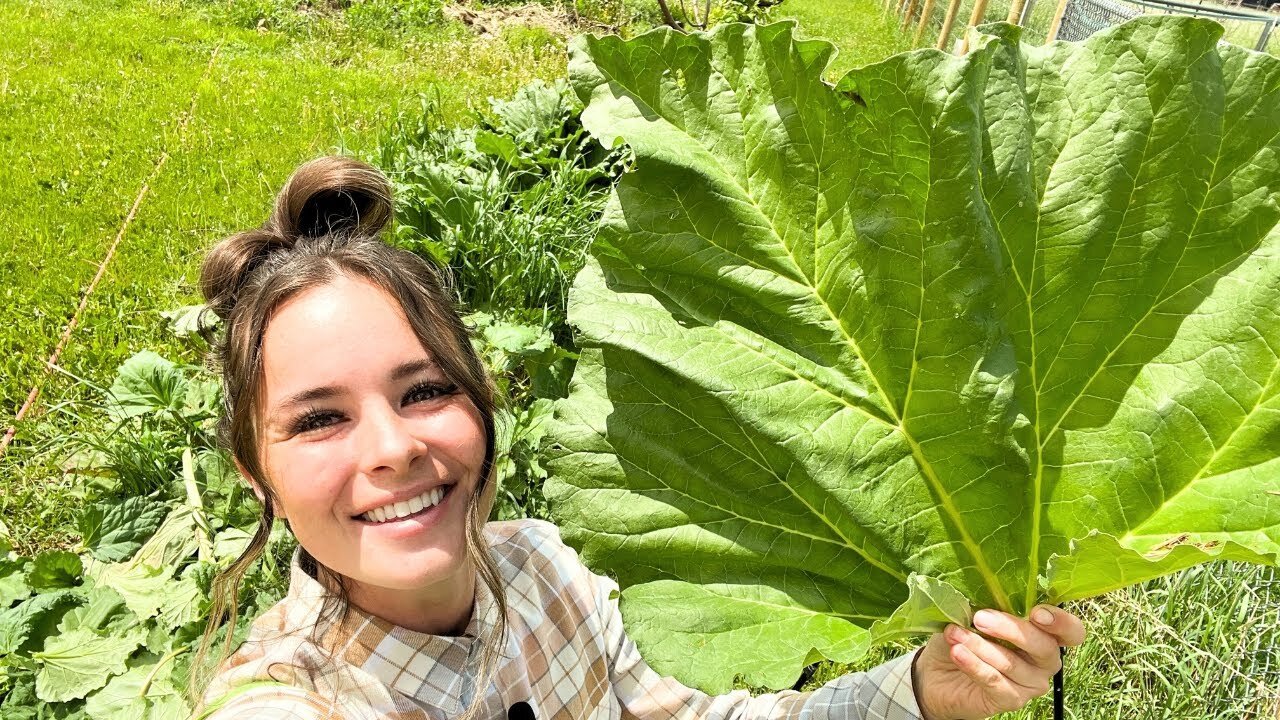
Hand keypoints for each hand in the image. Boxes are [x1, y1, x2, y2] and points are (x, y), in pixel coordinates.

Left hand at [911, 605, 1085, 719]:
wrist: (936, 674)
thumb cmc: (962, 637)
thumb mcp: (972, 614)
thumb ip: (987, 603)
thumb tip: (985, 588)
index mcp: (1044, 633)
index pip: (1071, 631)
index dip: (1061, 622)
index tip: (1037, 613)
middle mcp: (1044, 660)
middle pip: (1044, 647)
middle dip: (1011, 630)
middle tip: (980, 618)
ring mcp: (1031, 682)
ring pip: (1012, 663)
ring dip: (980, 645)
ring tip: (955, 634)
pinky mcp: (1011, 700)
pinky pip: (995, 681)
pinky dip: (974, 664)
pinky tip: (957, 652)